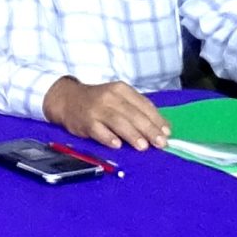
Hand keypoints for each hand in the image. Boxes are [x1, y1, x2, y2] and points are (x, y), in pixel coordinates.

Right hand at [42, 77, 170, 149]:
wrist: (69, 99)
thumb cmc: (100, 101)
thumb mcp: (119, 98)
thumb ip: (138, 110)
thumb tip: (163, 127)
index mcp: (121, 89)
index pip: (143, 104)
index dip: (156, 119)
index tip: (167, 133)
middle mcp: (110, 97)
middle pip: (132, 114)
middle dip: (148, 129)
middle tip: (161, 143)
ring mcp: (97, 109)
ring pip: (117, 121)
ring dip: (131, 134)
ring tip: (143, 147)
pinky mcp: (85, 121)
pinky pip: (98, 130)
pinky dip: (108, 137)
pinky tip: (117, 145)